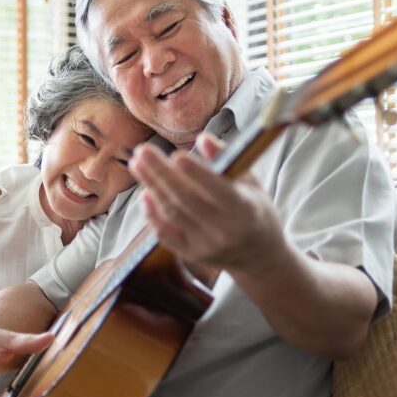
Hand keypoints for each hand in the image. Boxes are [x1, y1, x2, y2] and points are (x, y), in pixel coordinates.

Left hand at [129, 133, 286, 274]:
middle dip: (161, 173)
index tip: (177, 155)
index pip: (218, 190)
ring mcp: (206, 246)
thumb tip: (203, 138)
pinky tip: (145, 193)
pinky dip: (152, 213)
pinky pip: (165, 234)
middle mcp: (224, 231)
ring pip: (172, 214)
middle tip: (142, 150)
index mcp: (246, 210)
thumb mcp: (251, 183)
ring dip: (152, 187)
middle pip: (186, 200)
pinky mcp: (191, 255)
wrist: (259, 257)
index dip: (197, 174)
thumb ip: (226, 160)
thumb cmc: (255, 211)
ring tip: (137, 164)